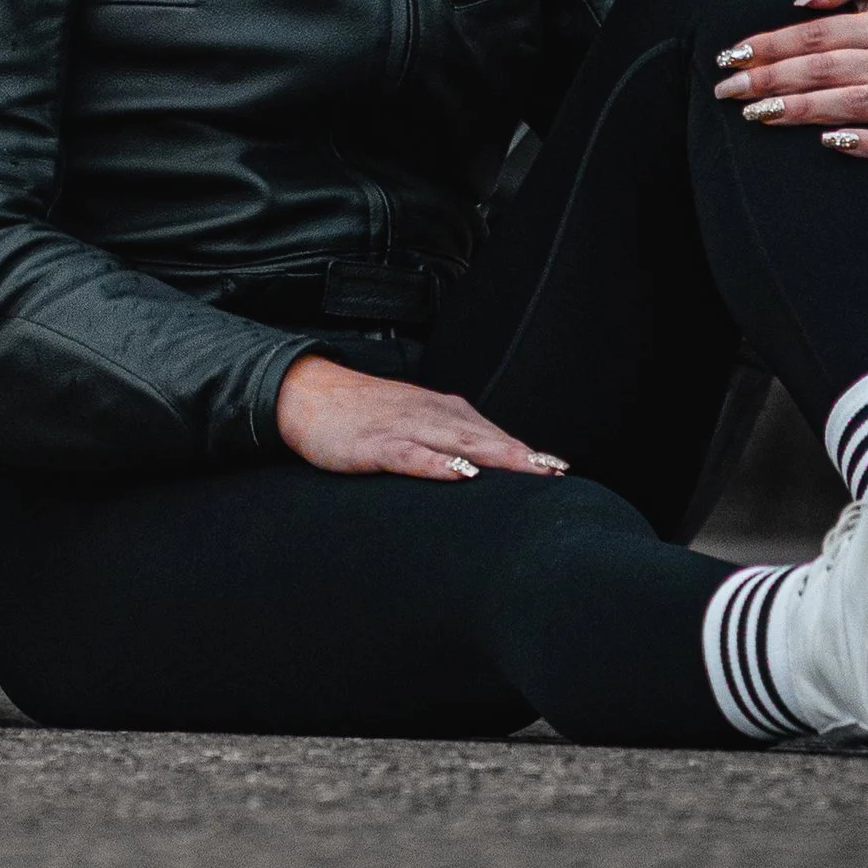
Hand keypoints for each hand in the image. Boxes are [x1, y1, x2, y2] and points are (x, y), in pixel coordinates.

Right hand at [274, 354, 567, 480]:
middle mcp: (428, 413)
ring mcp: (402, 427)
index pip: (490, 434)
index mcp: (439, 411)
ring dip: (494, 456)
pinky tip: (459, 474)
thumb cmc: (361, 415)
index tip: (559, 470)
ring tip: (527, 470)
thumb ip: (443, 439)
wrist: (308, 394)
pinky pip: (411, 455)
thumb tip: (479, 466)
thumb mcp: (409, 423)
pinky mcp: (375, 445)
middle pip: (483, 437)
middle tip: (556, 472)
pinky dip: (437, 463)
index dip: (524, 452)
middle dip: (522, 456)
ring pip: (456, 442)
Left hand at [710, 0, 867, 160]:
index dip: (772, 44)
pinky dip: (859, 143)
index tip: (733, 55)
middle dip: (771, 79)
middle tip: (729, 89)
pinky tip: (824, 142)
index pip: (818, 34)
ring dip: (800, 110)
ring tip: (756, 113)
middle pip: (825, 69)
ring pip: (849, 103)